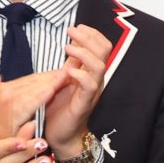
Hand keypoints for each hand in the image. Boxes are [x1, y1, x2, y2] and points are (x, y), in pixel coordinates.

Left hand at [39, 25, 111, 161]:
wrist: (59, 135)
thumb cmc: (59, 108)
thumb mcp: (64, 79)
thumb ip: (71, 63)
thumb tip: (73, 43)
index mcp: (91, 72)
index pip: (101, 46)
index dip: (92, 33)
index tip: (76, 27)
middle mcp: (95, 80)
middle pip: (104, 51)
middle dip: (88, 37)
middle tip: (70, 30)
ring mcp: (92, 92)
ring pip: (100, 66)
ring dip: (83, 53)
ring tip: (67, 47)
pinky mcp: (85, 104)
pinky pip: (90, 85)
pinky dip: (80, 74)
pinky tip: (67, 70)